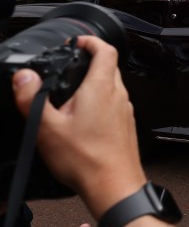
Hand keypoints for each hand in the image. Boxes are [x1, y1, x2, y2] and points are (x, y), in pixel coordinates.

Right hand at [11, 37, 145, 217]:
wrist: (114, 186)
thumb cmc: (86, 160)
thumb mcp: (47, 128)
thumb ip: (32, 99)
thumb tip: (23, 77)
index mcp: (101, 88)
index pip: (106, 50)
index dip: (92, 41)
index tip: (78, 41)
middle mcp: (118, 95)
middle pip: (110, 66)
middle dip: (91, 60)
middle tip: (72, 64)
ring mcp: (125, 110)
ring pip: (113, 85)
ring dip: (96, 81)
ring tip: (73, 90)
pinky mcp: (126, 125)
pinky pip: (114, 103)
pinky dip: (101, 100)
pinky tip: (84, 117)